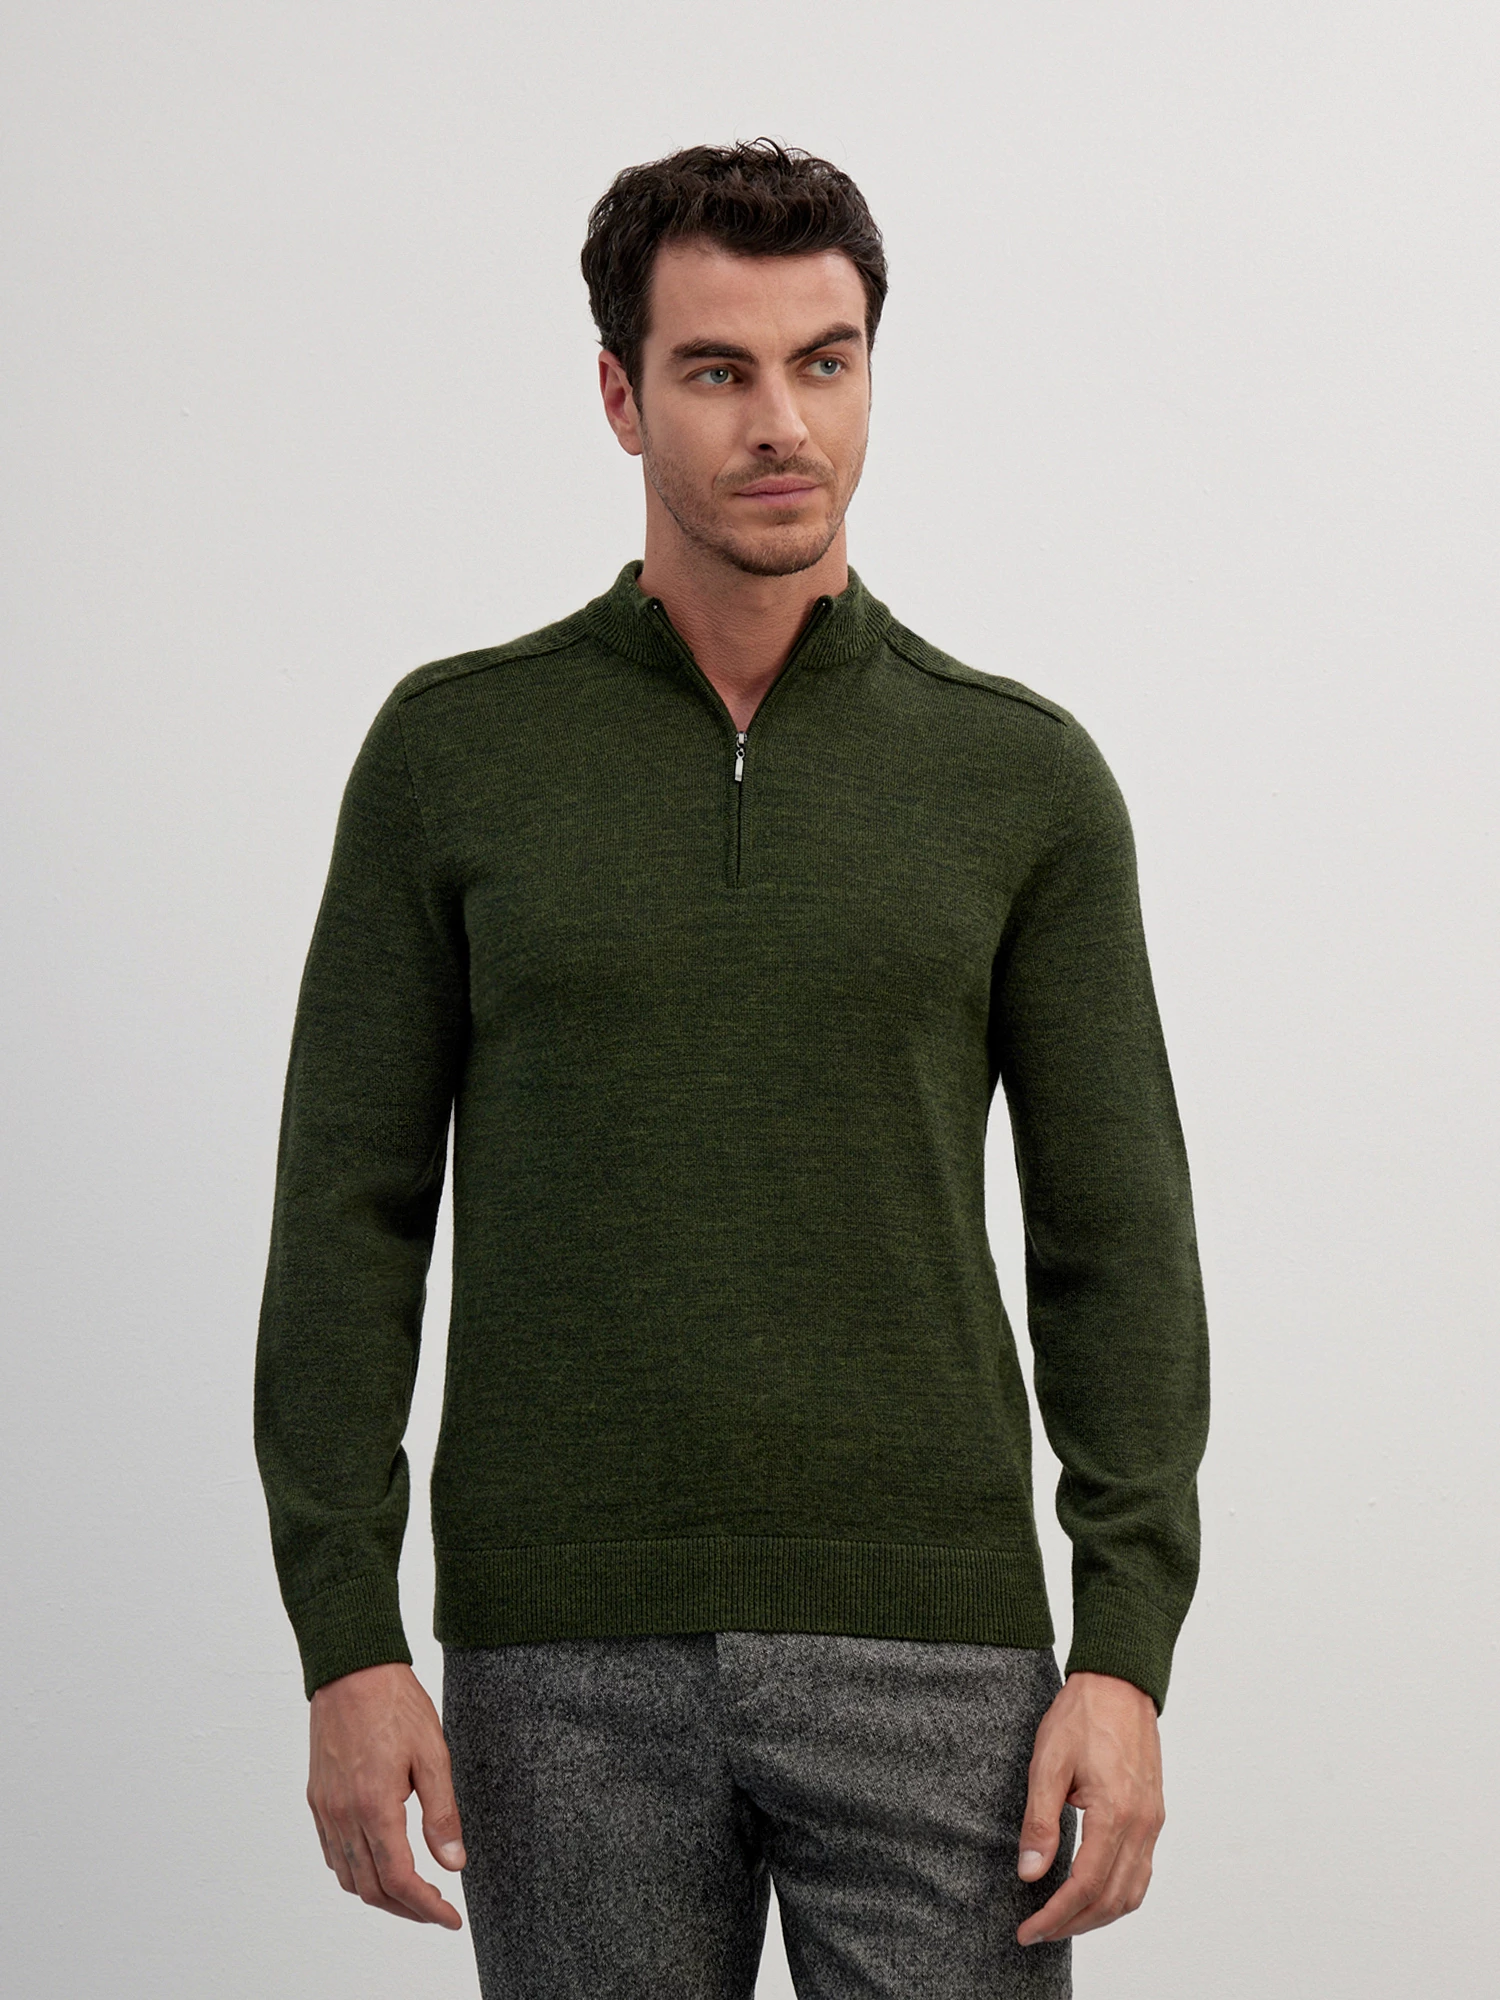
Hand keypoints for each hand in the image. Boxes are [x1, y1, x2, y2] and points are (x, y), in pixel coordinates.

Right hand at [307, 1661, 466, 1927]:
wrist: (351, 1668)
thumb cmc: (395, 1704)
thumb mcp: (433, 1753)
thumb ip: (442, 1813)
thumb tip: (453, 1864)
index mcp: (375, 1807)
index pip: (400, 1881)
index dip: (427, 1909)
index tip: (452, 1919)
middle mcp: (343, 1816)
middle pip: (372, 1890)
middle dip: (407, 1910)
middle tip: (438, 1911)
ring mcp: (325, 1810)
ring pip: (348, 1878)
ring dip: (380, 1895)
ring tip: (413, 1893)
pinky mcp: (317, 1799)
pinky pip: (332, 1854)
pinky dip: (356, 1873)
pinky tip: (378, 1864)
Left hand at [1015, 1669, 1164, 1946]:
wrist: (1120, 1683)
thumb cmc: (1082, 1716)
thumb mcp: (1047, 1763)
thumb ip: (1040, 1821)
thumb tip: (1030, 1874)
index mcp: (1115, 1814)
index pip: (1084, 1886)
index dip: (1054, 1916)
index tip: (1027, 1931)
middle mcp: (1142, 1826)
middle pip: (1111, 1900)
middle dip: (1072, 1924)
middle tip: (1037, 1932)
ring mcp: (1152, 1823)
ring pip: (1131, 1893)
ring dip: (1097, 1916)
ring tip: (1061, 1920)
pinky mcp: (1153, 1816)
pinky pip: (1141, 1872)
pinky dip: (1117, 1895)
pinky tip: (1092, 1894)